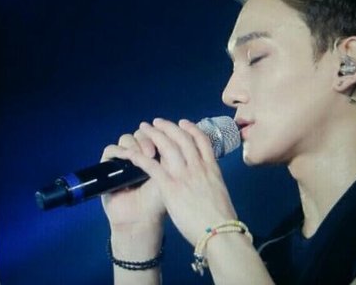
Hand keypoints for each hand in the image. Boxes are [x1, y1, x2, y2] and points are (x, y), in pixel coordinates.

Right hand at [100, 126, 166, 232]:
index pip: (155, 132)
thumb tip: (170, 133)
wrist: (141, 219)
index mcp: (154, 152)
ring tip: (142, 156)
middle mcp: (138, 153)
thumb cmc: (158, 199)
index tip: (165, 141)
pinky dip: (119, 150)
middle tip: (153, 153)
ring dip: (134, 144)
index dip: (159, 133)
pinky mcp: (108, 166)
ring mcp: (123, 159)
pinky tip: (126, 156)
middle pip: (141, 133)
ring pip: (126, 138)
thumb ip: (169, 153)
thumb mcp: (169, 174)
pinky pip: (111, 150)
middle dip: (147, 139)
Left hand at [122, 118, 237, 246]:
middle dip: (168, 127)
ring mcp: (183, 175)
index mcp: (212, 167)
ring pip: (167, 147)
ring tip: (145, 128)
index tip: (183, 123)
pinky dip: (141, 158)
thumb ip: (211, 181)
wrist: (220, 232)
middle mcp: (197, 166)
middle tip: (157, 122)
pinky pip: (152, 167)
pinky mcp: (170, 187)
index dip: (191, 128)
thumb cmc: (223, 218)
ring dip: (154, 135)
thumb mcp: (221, 191)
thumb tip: (207, 180)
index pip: (201, 140)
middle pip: (182, 138)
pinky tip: (133, 154)